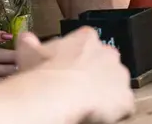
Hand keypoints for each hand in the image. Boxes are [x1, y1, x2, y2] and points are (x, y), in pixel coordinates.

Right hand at [14, 28, 133, 123]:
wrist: (57, 94)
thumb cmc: (43, 72)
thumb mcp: (28, 51)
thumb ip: (29, 42)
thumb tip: (26, 39)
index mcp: (87, 38)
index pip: (88, 44)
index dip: (78, 57)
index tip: (68, 67)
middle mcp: (108, 53)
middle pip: (106, 63)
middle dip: (95, 74)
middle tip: (77, 86)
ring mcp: (120, 76)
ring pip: (116, 84)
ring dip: (105, 92)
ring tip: (87, 102)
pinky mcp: (126, 98)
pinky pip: (123, 105)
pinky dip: (113, 111)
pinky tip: (97, 114)